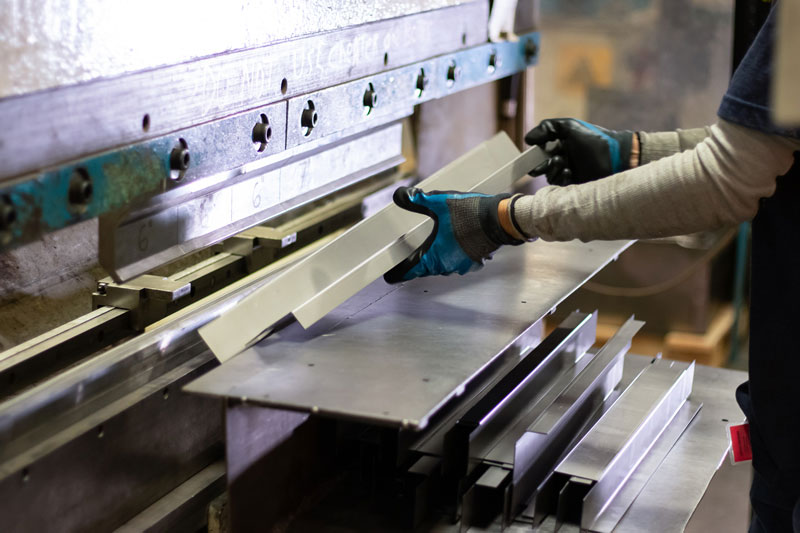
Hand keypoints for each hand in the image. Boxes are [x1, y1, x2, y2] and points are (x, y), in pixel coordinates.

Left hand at [384, 187, 523, 282]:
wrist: (499, 219)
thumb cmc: (471, 215)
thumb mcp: (439, 202)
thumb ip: (417, 200)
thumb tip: (400, 196)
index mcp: (434, 257)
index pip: (409, 271)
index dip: (398, 272)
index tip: (391, 275)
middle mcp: (447, 266)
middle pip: (425, 268)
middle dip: (418, 259)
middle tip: (412, 250)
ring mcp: (462, 266)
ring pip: (441, 265)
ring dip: (437, 256)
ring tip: (435, 241)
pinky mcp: (473, 262)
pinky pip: (457, 262)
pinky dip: (452, 255)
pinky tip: (454, 241)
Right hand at [525, 118, 634, 185]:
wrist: (614, 156)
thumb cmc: (594, 139)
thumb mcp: (569, 127)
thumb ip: (547, 128)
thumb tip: (527, 139)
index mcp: (562, 144)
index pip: (542, 151)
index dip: (535, 154)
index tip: (531, 155)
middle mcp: (564, 158)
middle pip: (543, 166)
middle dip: (539, 166)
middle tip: (540, 166)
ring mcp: (569, 172)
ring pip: (550, 176)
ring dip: (552, 170)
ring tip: (562, 163)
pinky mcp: (574, 184)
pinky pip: (560, 185)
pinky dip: (560, 178)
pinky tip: (567, 172)